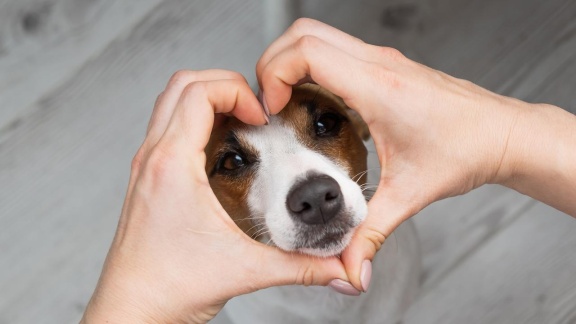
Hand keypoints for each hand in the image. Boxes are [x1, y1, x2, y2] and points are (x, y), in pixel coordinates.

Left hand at [81, 70, 348, 322]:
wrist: (133, 311)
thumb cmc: (172, 288)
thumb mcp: (246, 270)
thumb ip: (303, 265)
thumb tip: (342, 268)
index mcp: (173, 165)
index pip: (199, 92)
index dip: (239, 91)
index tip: (262, 117)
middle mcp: (153, 158)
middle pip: (182, 84)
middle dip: (226, 85)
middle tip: (255, 111)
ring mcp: (146, 166)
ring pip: (170, 102)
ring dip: (209, 99)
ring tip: (242, 124)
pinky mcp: (147, 178)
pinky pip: (167, 126)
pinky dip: (196, 119)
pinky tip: (222, 149)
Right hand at [256, 19, 526, 290]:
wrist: (503, 134)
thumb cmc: (468, 149)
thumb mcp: (410, 193)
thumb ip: (372, 232)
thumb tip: (350, 267)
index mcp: (379, 88)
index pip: (307, 53)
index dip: (274, 76)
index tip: (270, 109)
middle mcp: (378, 65)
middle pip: (303, 33)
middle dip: (272, 62)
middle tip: (267, 101)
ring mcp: (382, 61)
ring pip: (317, 35)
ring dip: (290, 61)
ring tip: (283, 101)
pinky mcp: (385, 67)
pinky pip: (335, 50)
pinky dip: (311, 66)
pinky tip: (313, 103)